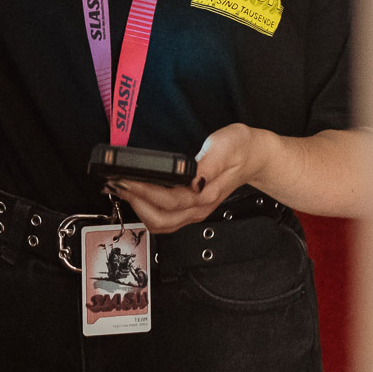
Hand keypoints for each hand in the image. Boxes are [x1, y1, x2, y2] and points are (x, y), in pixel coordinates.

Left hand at [107, 124, 271, 233]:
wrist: (255, 156)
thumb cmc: (241, 150)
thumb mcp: (225, 148)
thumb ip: (208, 166)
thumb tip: (192, 180)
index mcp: (205, 193)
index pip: (168, 199)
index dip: (143, 191)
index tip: (125, 178)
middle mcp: (199, 207)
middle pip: (160, 219)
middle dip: (135, 204)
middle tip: (117, 184)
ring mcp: (195, 210)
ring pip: (161, 223)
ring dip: (138, 209)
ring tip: (122, 190)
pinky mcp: (192, 208)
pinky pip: (165, 218)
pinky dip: (147, 210)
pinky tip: (137, 195)